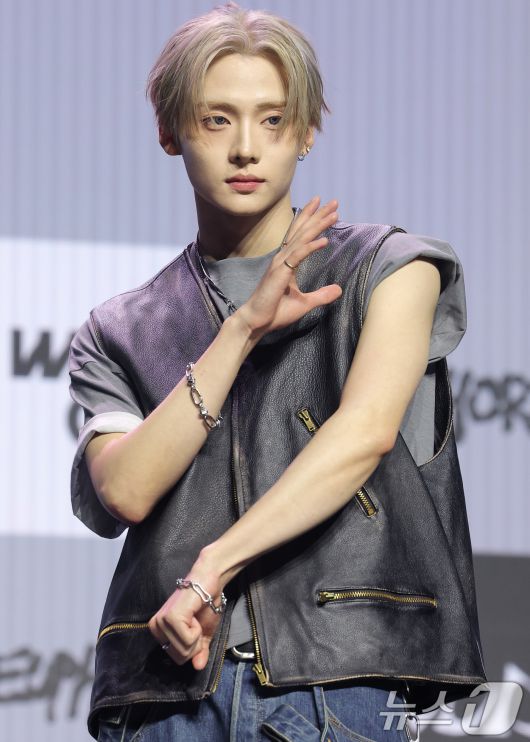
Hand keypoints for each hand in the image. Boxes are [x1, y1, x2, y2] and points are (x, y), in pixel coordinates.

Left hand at [148, 562, 224, 670]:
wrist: (210, 581)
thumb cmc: (206, 604)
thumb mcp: (203, 634)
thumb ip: (199, 651)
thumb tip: (198, 667)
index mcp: (159, 631)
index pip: (177, 658)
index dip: (192, 647)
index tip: (196, 627)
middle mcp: (156, 626)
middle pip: (179, 656)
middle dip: (195, 643)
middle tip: (197, 622)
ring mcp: (162, 621)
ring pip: (183, 649)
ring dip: (197, 635)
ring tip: (195, 617)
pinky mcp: (170, 616)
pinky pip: (186, 639)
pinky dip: (197, 631)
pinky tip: (195, 615)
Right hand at [235, 196, 341, 340]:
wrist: (257, 322)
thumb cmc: (275, 312)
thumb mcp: (304, 303)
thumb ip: (321, 295)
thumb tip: (339, 289)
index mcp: (286, 262)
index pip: (301, 236)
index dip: (313, 221)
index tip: (327, 210)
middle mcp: (283, 258)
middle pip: (302, 231)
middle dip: (318, 215)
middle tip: (333, 202)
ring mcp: (280, 264)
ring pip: (302, 239)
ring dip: (318, 225)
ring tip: (333, 213)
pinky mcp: (280, 273)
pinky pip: (299, 256)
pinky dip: (312, 247)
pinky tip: (325, 240)